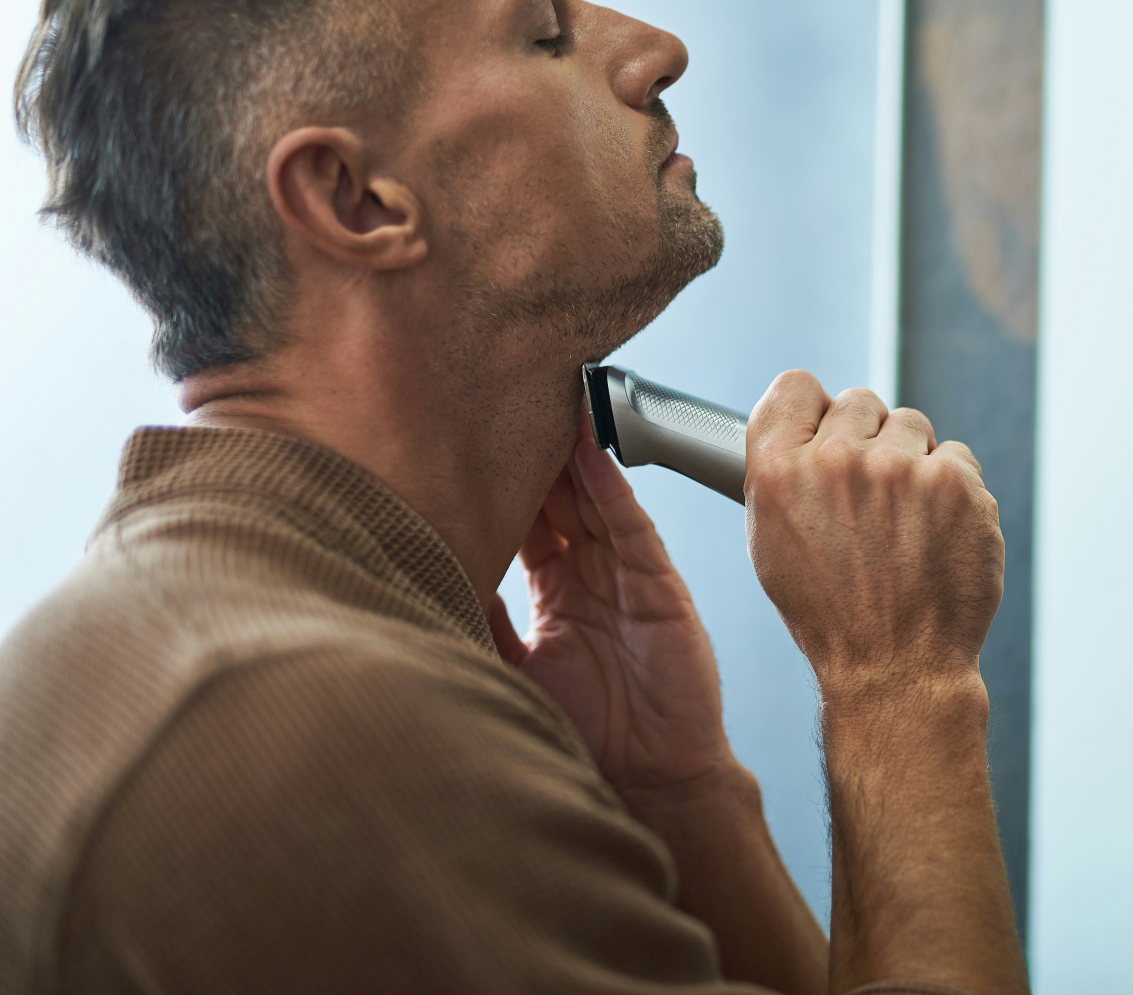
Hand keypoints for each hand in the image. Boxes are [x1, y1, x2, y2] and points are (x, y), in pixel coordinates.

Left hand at [489, 408, 737, 803]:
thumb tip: (423, 569)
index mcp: (556, 599)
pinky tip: (585, 441)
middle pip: (557, 502)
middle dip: (531, 460)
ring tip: (541, 402)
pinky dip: (606, 479)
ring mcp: (626, 575)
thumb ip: (478, 619)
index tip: (464, 448)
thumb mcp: (508, 672)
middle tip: (495, 409)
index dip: (499, 490)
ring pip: (590, 498)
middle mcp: (591, 579)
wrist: (647, 784)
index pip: (525, 527)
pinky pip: (627, 518)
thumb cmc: (581, 739)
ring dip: (568, 453)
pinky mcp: (656, 580)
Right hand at [743, 372, 1003, 700]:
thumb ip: (782, 474)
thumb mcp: (772, 544)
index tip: (826, 429)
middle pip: (859, 401)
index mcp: (777, 471)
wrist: (895, 668)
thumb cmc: (832, 615)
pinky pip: (956, 456)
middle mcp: (836, 460)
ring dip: (913, 462)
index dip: (814, 409)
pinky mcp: (955, 482)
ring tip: (905, 523)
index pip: (795, 386)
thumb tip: (804, 426)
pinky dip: (953, 489)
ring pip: (912, 426)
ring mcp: (900, 468)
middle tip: (871, 500)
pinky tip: (937, 533)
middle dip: (867, 440)